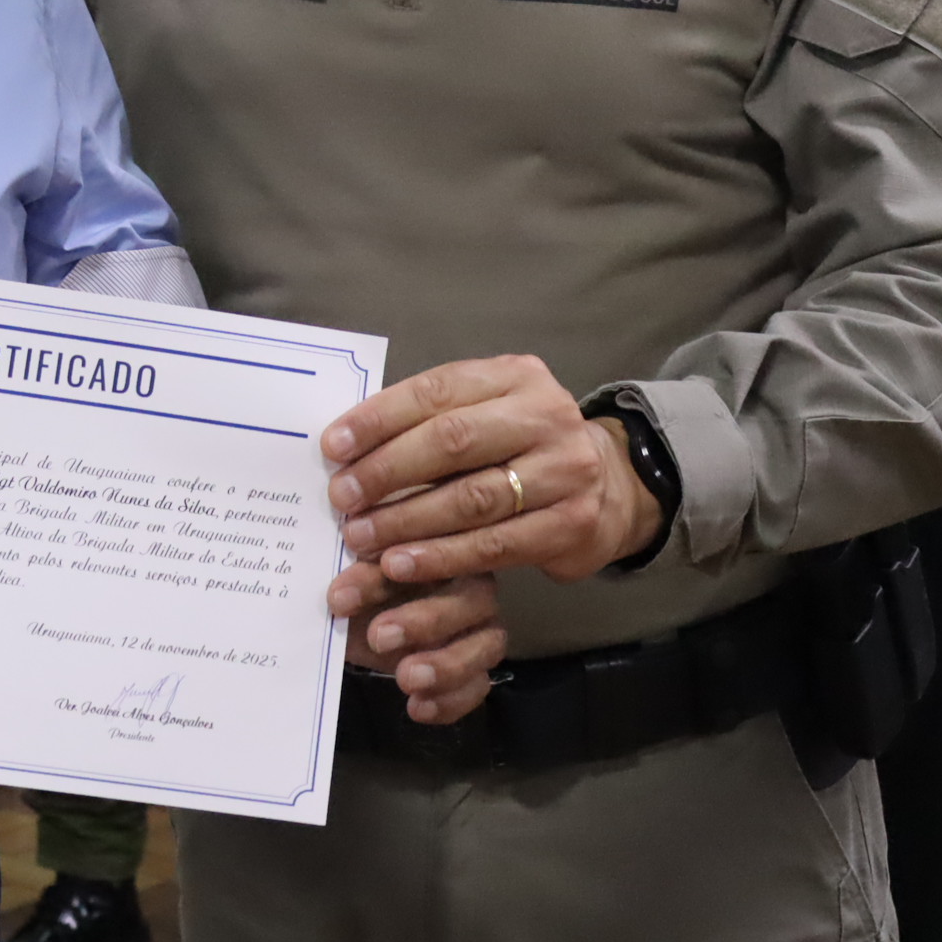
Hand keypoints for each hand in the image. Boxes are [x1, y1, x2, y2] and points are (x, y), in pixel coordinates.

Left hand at [321, 355, 661, 588]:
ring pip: (471, 498)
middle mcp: (546, 416)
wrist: (609, 487)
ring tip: (361, 537)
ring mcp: (564, 470)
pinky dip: (441, 556)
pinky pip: (494, 544)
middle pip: (452, 442)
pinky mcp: (570, 524)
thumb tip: (346, 444)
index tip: (333, 446)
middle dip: (387, 471)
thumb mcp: (487, 412)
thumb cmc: (520, 446)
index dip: (379, 418)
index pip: (436, 391)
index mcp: (515, 376)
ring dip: (407, 521)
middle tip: (342, 497)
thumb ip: (431, 418)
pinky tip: (402, 565)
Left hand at [330, 565, 505, 722]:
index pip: (443, 553)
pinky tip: (417, 707)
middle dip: (425, 619)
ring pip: (485, 647)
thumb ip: (358, 574)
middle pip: (473, 600)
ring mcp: (481, 630)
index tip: (376, 575)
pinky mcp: (475, 670)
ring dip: (445, 666)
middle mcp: (475, 587)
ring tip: (406, 678)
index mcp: (448, 551)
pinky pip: (477, 687)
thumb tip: (344, 583)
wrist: (357, 620)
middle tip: (380, 636)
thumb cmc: (364, 583)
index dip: (413, 563)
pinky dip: (450, 701)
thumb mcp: (356, 573)